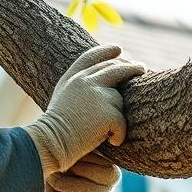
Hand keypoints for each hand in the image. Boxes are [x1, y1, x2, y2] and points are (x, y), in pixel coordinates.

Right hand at [23, 45, 143, 175]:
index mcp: (73, 78)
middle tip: (141, 68)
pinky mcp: (108, 112)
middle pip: (115, 69)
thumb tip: (101, 81)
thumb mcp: (62, 98)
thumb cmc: (55, 128)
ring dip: (116, 116)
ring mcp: (98, 94)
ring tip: (101, 130)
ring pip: (119, 99)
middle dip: (131, 67)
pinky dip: (119, 134)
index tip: (119, 48)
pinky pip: (122, 122)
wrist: (50, 142)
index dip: (106, 51)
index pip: (92, 57)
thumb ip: (78, 85)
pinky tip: (111, 142)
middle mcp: (86, 81)